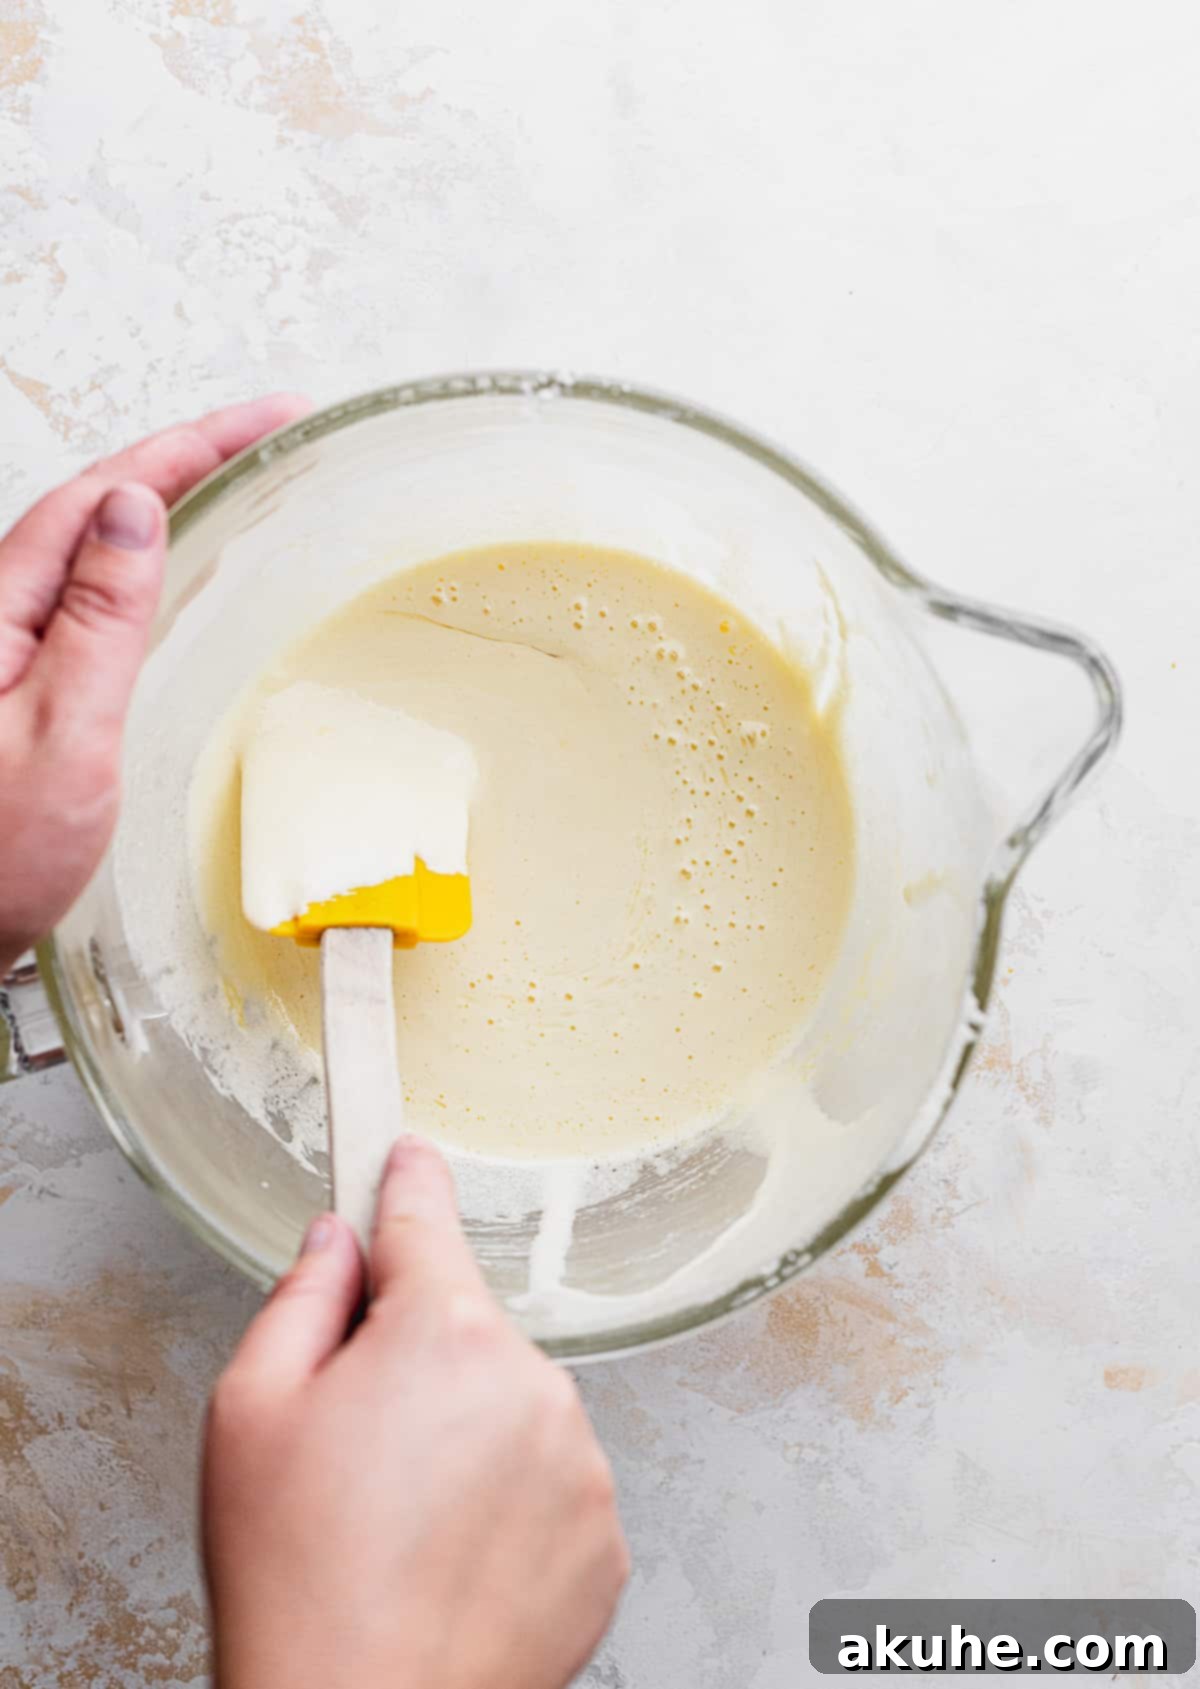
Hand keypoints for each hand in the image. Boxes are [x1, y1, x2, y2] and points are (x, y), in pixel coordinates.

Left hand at [0, 394, 309, 974]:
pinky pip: (77, 594)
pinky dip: (133, 562)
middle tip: (265, 434)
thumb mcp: (63, 735)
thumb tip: (134, 511)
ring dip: (158, 499)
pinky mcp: (11, 680)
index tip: (265, 418)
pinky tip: (163, 567)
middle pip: (91, 504)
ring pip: (83, 544)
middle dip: (181, 456)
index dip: (188, 446)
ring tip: (228, 474)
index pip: (102, 494)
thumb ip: (98, 621)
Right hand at [203, 1137, 628, 1688]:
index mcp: (441, 1333)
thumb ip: (301, 1300)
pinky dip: (508, 1503)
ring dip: (467, 1436)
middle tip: (356, 1444)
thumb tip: (337, 1244)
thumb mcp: (249, 1411)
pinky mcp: (604, 1534)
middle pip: (463, 1327)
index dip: (405, 1180)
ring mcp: (578, 1459)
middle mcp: (529, 1380)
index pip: (423, 1220)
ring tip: (401, 1522)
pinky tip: (451, 1556)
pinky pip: (550, 1480)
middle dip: (413, 1360)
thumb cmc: (298, 1581)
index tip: (407, 1153)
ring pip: (510, 1405)